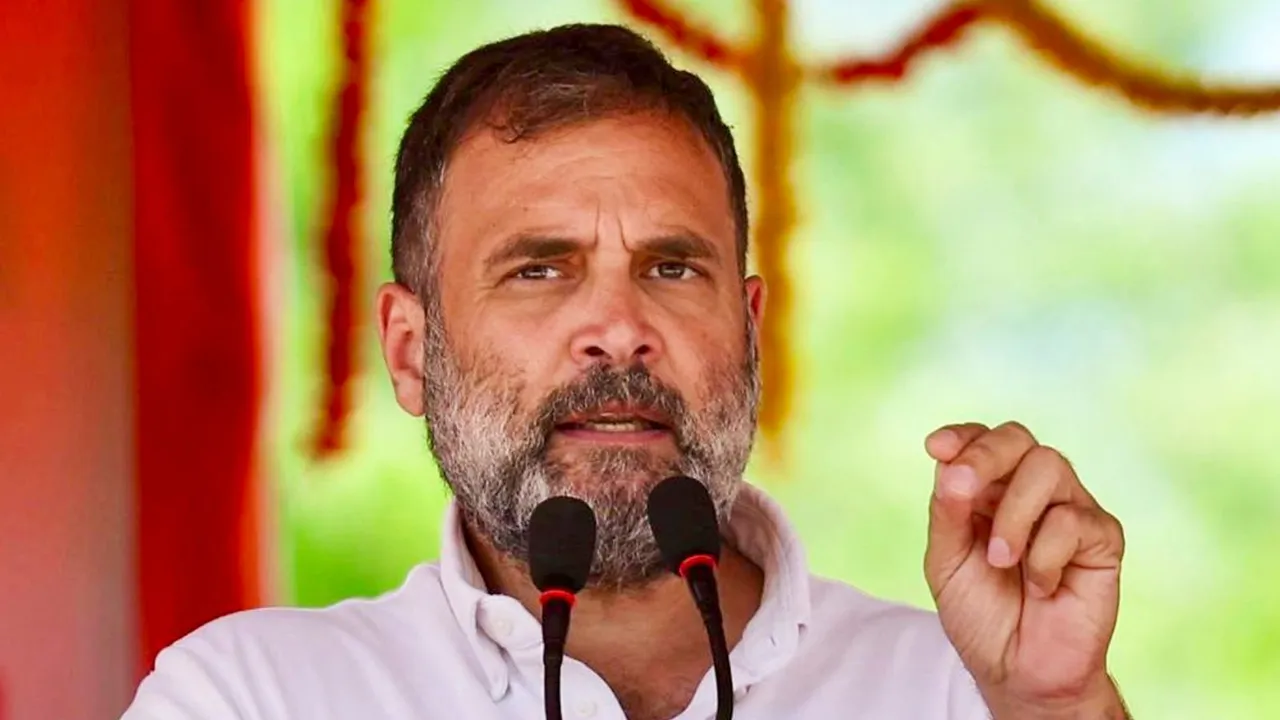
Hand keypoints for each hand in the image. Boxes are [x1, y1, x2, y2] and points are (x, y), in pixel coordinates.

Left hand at [923, 422, 1128, 718]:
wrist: (1018, 670)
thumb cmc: (982, 614)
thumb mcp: (946, 562)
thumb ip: (947, 514)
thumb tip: (949, 468)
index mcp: (990, 489)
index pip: (981, 440)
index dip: (962, 436)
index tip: (935, 448)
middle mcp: (1032, 490)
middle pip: (1017, 438)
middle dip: (985, 456)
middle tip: (961, 487)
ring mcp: (1070, 508)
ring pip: (1047, 466)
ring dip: (1012, 514)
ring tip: (1000, 559)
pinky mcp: (1103, 537)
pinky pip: (1072, 520)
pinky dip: (1044, 555)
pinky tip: (1041, 586)